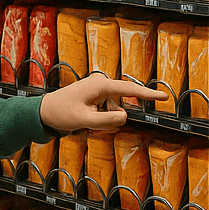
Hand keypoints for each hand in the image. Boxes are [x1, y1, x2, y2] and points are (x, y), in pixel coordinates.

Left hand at [39, 73, 167, 132]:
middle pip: (121, 106)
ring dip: (106, 122)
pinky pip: (108, 112)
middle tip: (92, 125)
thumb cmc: (61, 113)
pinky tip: (88, 121)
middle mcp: (101, 84)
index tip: (164, 96)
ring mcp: (99, 91)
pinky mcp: (96, 98)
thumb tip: (125, 117)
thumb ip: (106, 120)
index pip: (129, 89)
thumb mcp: (84, 120)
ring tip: (87, 123)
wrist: (44, 112)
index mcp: (99, 85)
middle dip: (111, 120)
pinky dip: (102, 121)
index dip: (148, 94)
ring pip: (115, 112)